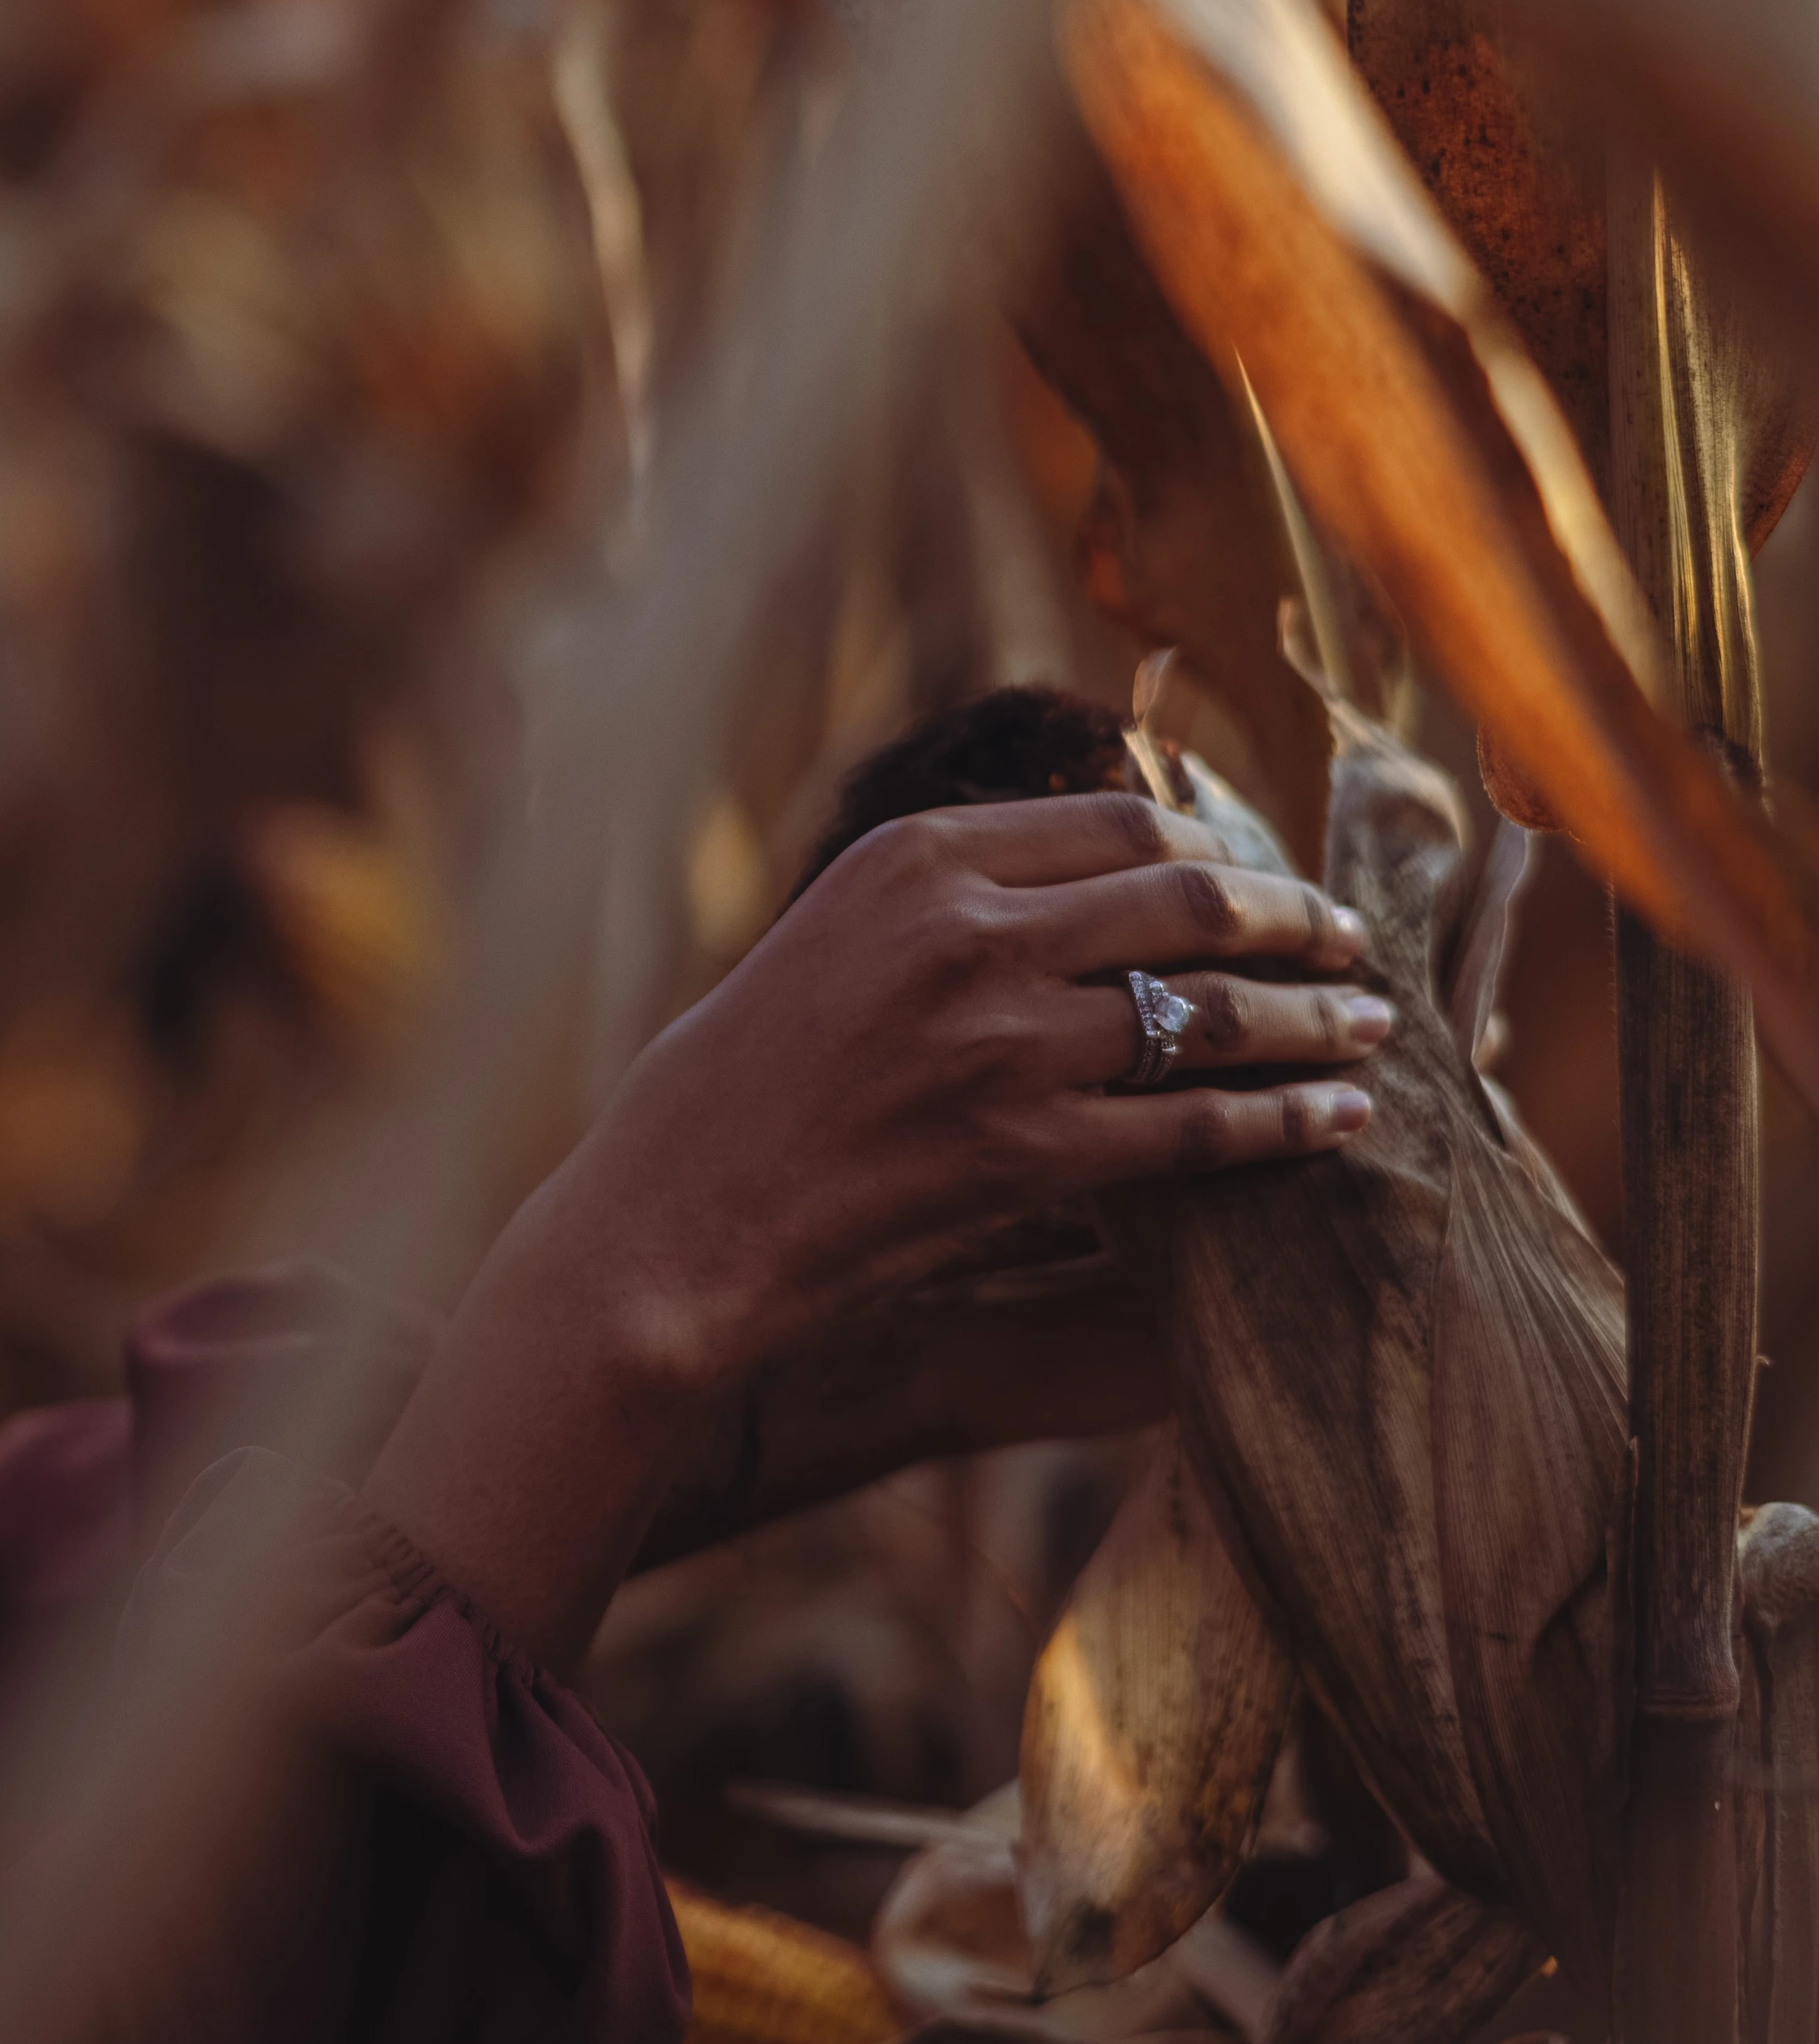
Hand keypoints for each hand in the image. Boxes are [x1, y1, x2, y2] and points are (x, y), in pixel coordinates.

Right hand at [362, 793, 1383, 1666]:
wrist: (676, 1220)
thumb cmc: (736, 1091)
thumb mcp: (827, 942)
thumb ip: (945, 904)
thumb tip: (1088, 886)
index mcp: (913, 859)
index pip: (1121, 823)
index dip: (1219, 848)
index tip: (1261, 881)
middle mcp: (967, 932)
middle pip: (1190, 899)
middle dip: (1294, 920)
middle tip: (1348, 945)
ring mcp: (1001, 1042)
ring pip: (1216, 1012)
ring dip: (1315, 1019)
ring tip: (1367, 1029)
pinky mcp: (1027, 1151)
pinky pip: (1201, 1127)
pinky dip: (1284, 1120)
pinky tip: (1331, 1120)